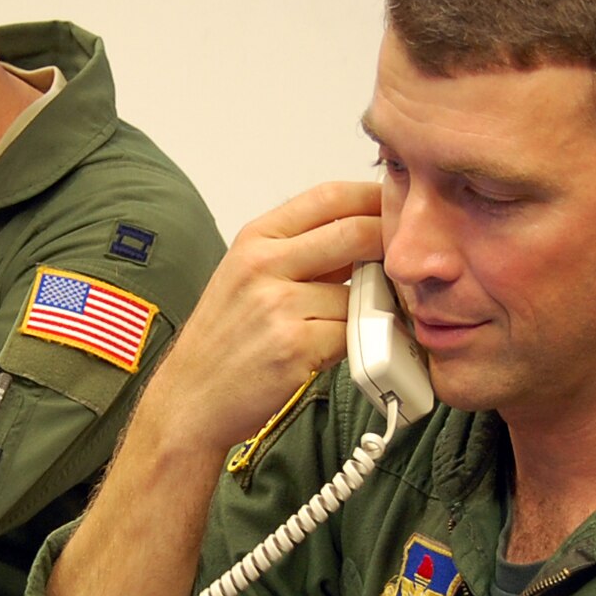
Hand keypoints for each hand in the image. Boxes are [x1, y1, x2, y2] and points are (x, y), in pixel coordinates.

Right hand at [144, 181, 383, 455]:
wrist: (191, 398)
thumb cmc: (224, 340)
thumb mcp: (247, 277)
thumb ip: (299, 253)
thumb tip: (363, 234)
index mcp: (254, 240)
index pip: (328, 197)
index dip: (372, 197)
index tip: (395, 207)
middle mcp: (263, 265)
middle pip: (355, 233)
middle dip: (389, 246)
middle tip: (404, 262)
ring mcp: (279, 305)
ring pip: (360, 292)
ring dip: (370, 309)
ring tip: (349, 325)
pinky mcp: (296, 346)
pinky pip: (352, 334)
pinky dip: (355, 344)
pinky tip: (330, 352)